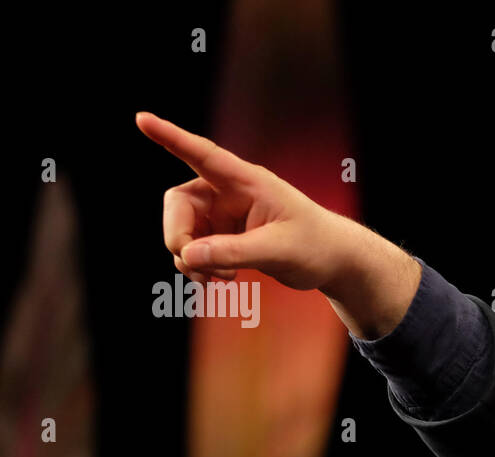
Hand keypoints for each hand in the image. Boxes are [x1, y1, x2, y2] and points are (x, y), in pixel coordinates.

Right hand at [137, 111, 420, 337]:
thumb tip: (187, 256)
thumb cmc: (315, 245)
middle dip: (178, 236)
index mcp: (247, 182)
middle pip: (179, 204)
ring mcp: (223, 216)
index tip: (142, 119)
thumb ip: (234, 252)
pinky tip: (223, 280)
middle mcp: (229, 194)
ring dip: (190, 258)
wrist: (332, 261)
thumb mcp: (278, 250)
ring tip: (220, 279)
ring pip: (182, 231)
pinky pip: (194, 250)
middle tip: (193, 264)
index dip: (171, 137)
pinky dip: (199, 267)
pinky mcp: (224, 238)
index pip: (203, 154)